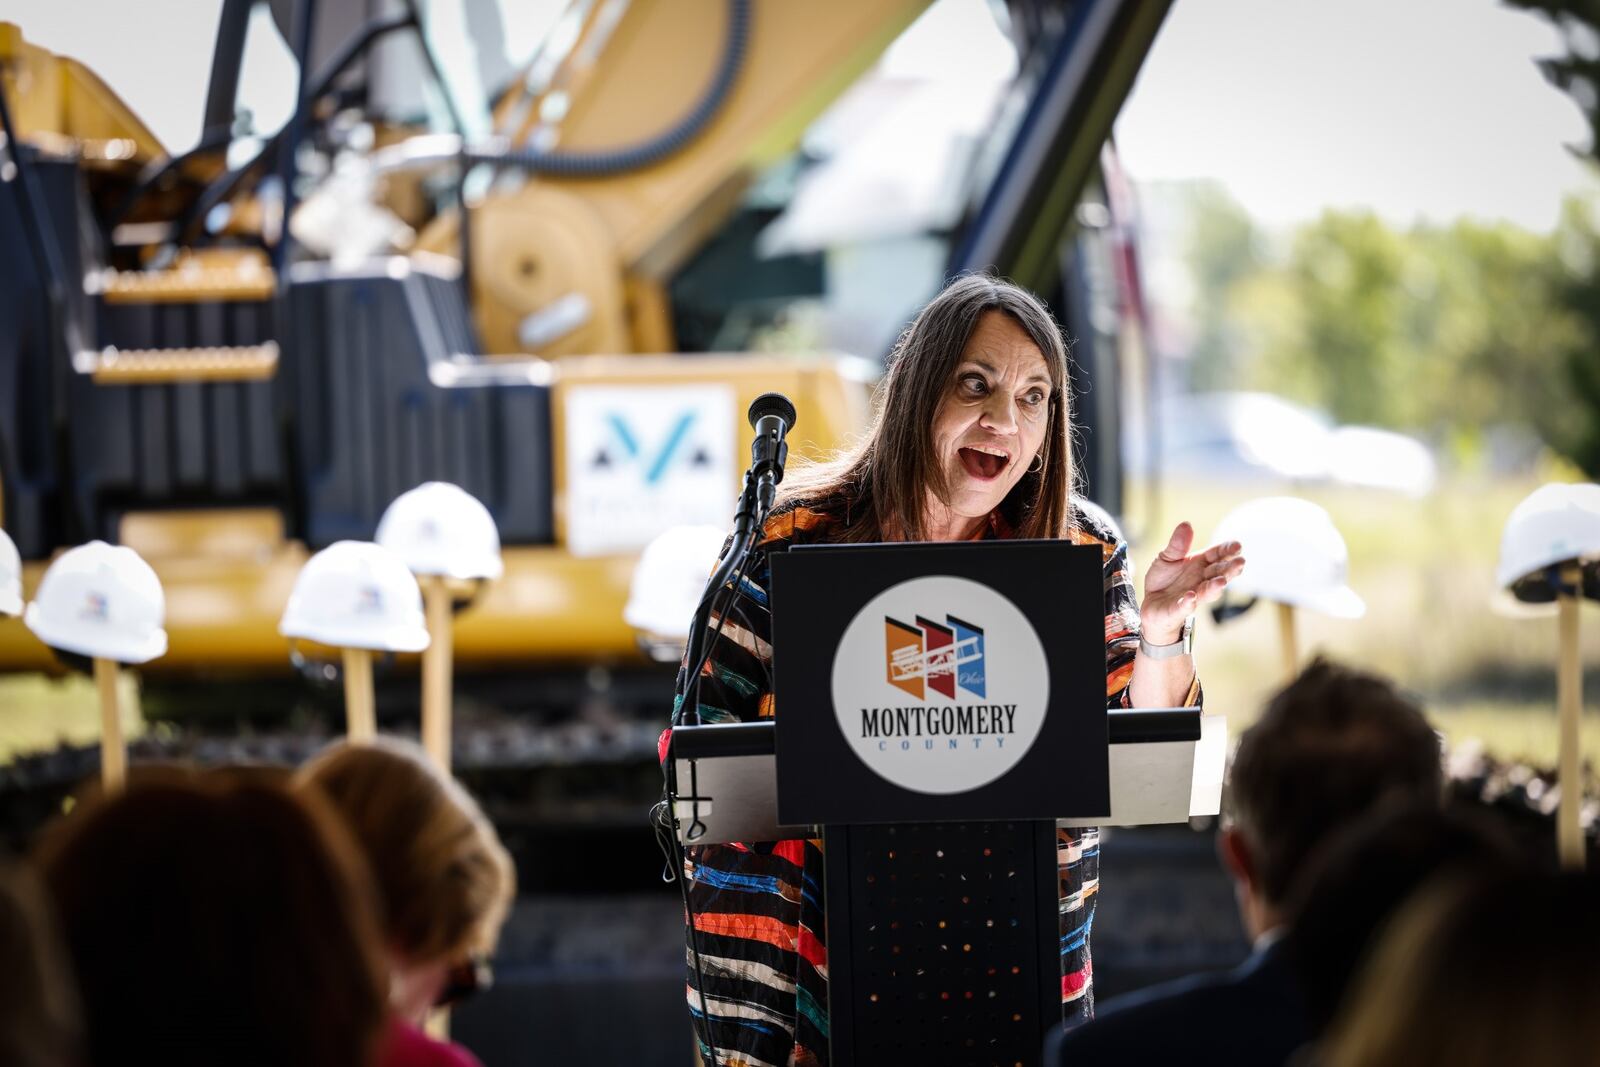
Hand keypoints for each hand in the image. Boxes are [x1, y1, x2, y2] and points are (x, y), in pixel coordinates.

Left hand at [1140, 522, 1244, 644]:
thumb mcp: (1167, 557)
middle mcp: (1201, 580)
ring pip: (1207, 592)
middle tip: (1240, 563)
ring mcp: (1192, 595)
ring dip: (1215, 587)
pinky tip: (1191, 597)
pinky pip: (1185, 607)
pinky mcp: (1178, 609)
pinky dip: (1188, 603)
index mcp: (1201, 564)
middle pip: (1219, 573)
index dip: (1228, 550)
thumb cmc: (1163, 579)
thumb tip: (1186, 524)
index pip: (1218, 555)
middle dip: (1230, 569)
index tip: (1237, 546)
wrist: (1150, 603)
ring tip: (1221, 581)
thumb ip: (1177, 544)